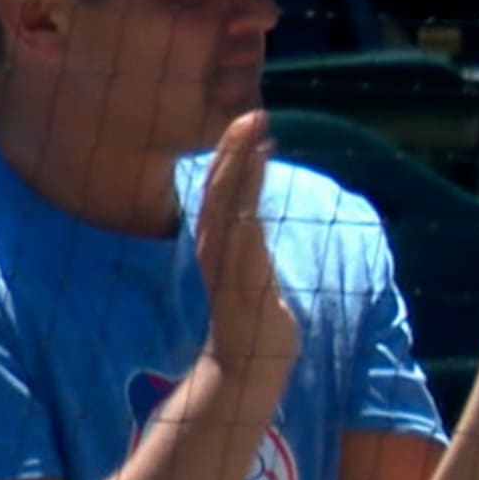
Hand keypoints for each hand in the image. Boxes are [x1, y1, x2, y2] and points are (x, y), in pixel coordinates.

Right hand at [198, 112, 299, 382]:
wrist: (248, 367)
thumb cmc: (255, 324)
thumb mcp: (255, 278)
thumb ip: (252, 254)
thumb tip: (260, 235)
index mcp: (220, 248)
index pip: (221, 196)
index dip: (231, 161)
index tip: (246, 129)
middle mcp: (217, 248)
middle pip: (220, 188)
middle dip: (233, 149)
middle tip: (250, 113)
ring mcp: (227, 258)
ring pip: (228, 197)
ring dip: (240, 158)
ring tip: (254, 126)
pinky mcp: (240, 270)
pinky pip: (242, 220)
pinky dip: (249, 187)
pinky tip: (261, 161)